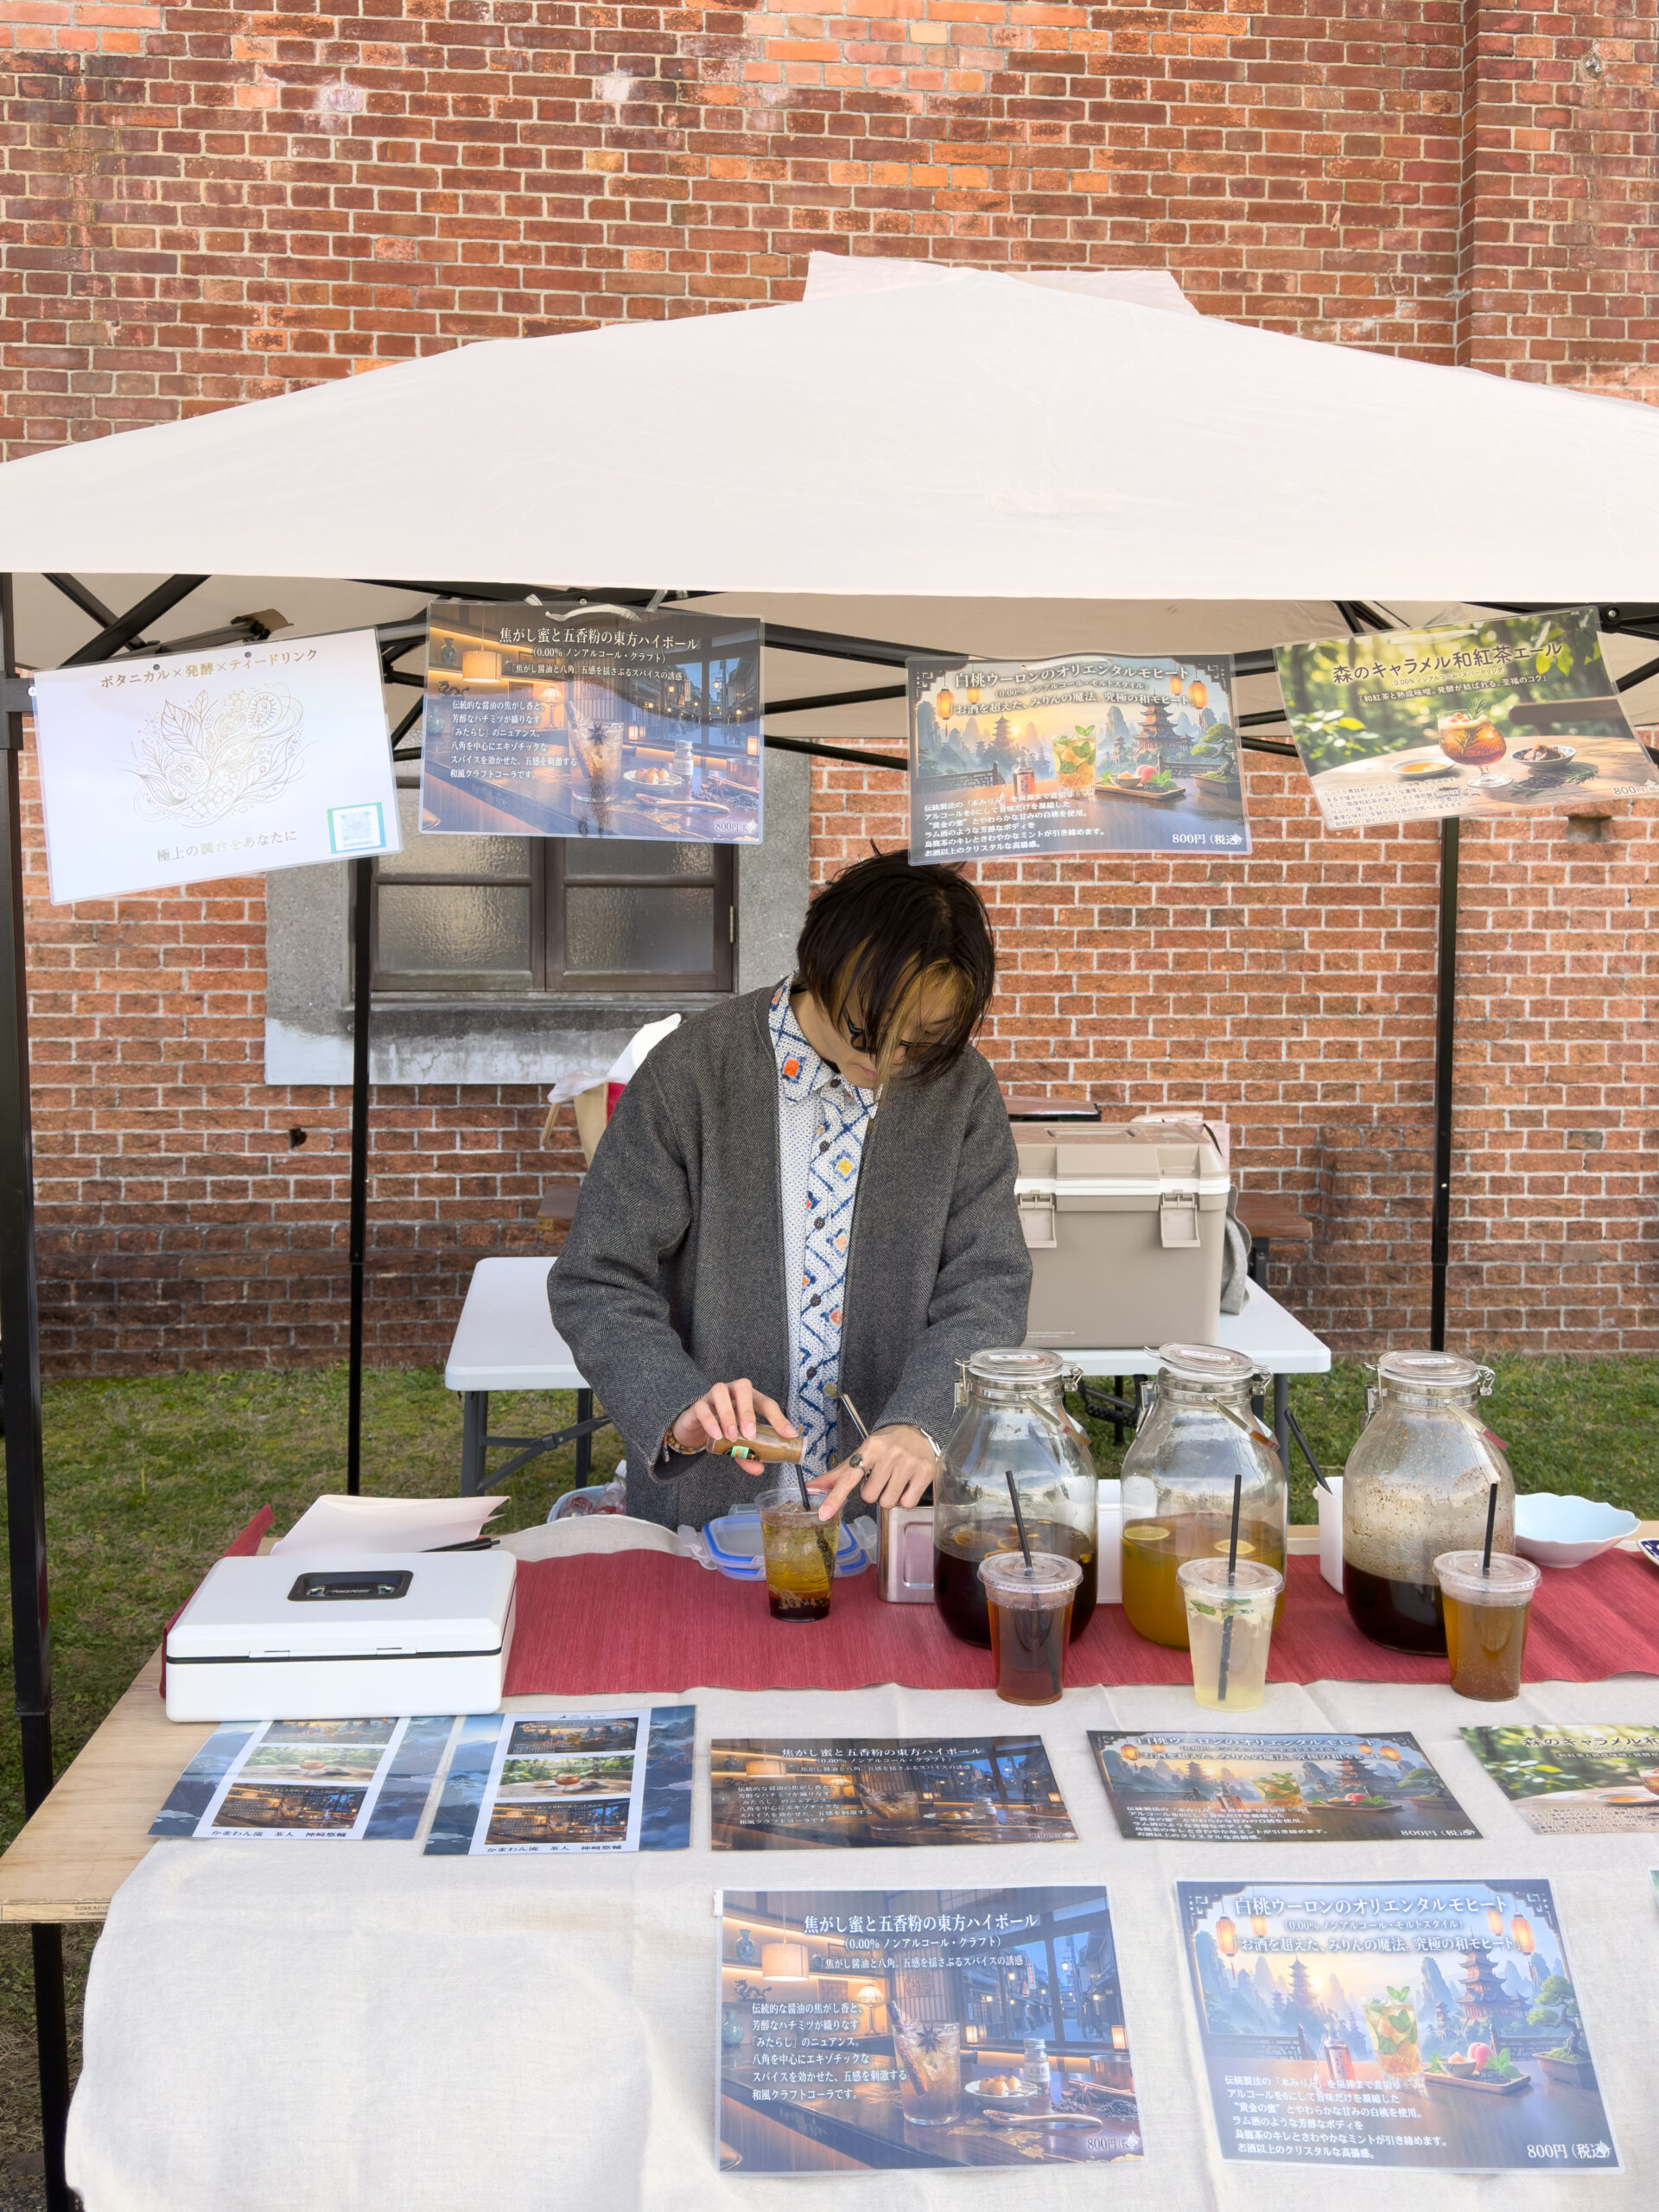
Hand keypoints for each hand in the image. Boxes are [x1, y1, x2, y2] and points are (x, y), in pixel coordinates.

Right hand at [671, 1379, 795, 1457]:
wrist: (695, 1426)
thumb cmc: (723, 1427)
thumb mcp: (739, 1441)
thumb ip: (748, 1453)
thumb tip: (759, 1469)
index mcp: (749, 1398)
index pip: (767, 1403)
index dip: (779, 1418)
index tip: (789, 1435)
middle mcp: (732, 1391)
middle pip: (743, 1387)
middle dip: (748, 1411)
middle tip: (750, 1435)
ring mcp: (713, 1396)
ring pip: (721, 1391)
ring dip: (728, 1415)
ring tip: (732, 1437)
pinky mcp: (697, 1405)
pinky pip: (702, 1407)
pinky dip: (710, 1421)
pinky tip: (716, 1435)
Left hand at [809, 1425, 936, 1521]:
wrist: (919, 1429)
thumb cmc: (887, 1444)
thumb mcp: (864, 1451)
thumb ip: (840, 1472)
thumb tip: (813, 1486)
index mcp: (870, 1448)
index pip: (848, 1477)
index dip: (835, 1497)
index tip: (824, 1513)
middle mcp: (888, 1455)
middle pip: (869, 1496)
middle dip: (873, 1492)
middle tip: (881, 1478)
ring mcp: (908, 1464)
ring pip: (887, 1502)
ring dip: (888, 1497)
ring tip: (894, 1480)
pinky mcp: (924, 1473)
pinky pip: (907, 1503)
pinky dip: (905, 1499)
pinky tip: (907, 1484)